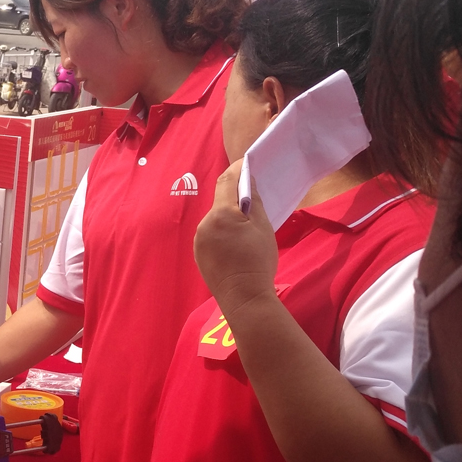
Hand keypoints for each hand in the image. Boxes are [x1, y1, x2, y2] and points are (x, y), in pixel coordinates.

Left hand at [193, 161, 278, 317]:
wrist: (244, 297)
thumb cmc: (258, 261)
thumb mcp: (263, 227)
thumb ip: (254, 201)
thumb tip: (247, 180)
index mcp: (220, 213)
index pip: (226, 181)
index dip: (237, 170)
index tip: (246, 164)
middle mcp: (204, 223)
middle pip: (220, 202)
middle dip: (235, 198)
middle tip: (253, 201)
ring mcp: (198, 239)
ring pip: (215, 219)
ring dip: (228, 218)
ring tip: (246, 229)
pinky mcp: (198, 253)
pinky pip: (211, 235)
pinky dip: (222, 233)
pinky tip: (235, 245)